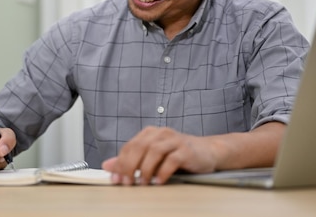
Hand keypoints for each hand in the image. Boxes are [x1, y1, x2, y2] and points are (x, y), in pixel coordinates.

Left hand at [101, 126, 216, 184]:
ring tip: (143, 183)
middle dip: (130, 166)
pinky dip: (163, 171)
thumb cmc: (178, 154)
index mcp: (150, 133)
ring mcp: (175, 140)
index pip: (130, 146)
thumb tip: (108, 165)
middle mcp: (161, 133)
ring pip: (154, 151)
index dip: (120, 163)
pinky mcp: (186, 150)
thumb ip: (130, 160)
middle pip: (140, 147)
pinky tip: (159, 181)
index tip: (116, 179)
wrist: (207, 151)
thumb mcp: (152, 157)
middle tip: (127, 182)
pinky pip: (172, 159)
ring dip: (146, 169)